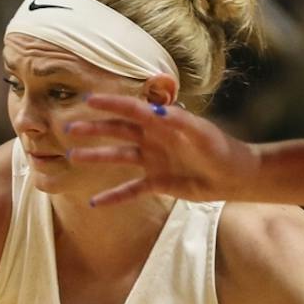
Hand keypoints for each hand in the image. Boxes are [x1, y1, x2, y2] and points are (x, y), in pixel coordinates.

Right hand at [65, 95, 261, 206]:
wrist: (235, 177)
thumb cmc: (221, 149)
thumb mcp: (202, 132)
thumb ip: (180, 121)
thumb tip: (156, 111)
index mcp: (163, 123)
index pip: (132, 110)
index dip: (110, 104)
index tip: (87, 101)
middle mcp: (153, 139)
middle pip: (117, 132)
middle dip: (93, 130)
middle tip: (68, 129)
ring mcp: (153, 161)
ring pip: (118, 157)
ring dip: (96, 157)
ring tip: (71, 158)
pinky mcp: (157, 182)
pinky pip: (130, 190)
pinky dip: (114, 196)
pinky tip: (95, 202)